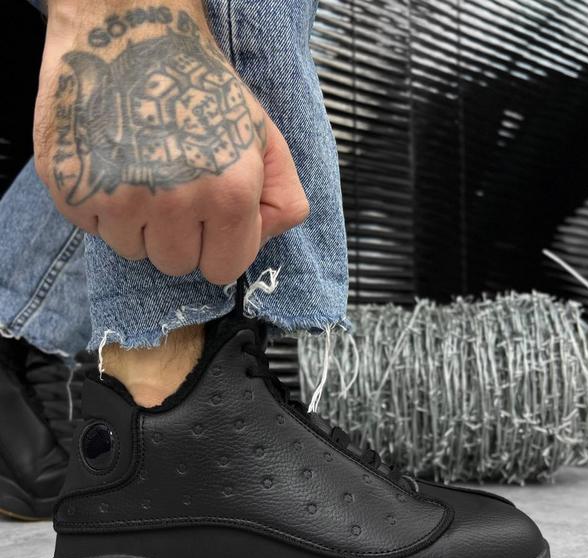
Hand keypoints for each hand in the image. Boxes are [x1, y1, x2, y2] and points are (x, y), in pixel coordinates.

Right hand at [34, 2, 308, 281]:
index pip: (224, 268)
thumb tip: (264, 239)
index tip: (210, 220)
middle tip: (174, 191)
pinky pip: (93, 230)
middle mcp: (173, 202)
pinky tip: (113, 165)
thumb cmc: (197, 82)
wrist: (127, 26)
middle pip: (177, 265)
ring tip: (142, 174)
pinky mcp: (72, 187)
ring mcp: (117, 197)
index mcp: (228, 193)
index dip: (219, 245)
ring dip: (139, 225)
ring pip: (133, 252)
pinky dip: (102, 207)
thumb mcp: (262, 135)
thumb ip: (283, 196)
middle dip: (179, 237)